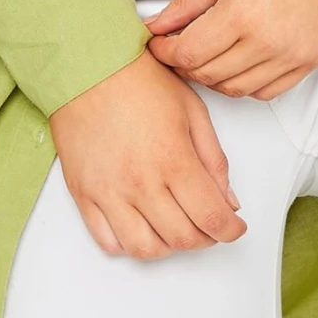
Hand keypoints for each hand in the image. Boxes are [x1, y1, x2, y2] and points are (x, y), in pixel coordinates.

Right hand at [48, 47, 248, 258]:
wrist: (87, 67)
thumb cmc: (138, 81)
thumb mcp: (192, 111)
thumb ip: (214, 160)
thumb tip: (227, 200)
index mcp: (173, 159)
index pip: (211, 217)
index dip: (230, 231)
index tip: (234, 228)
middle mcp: (141, 182)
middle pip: (182, 238)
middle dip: (205, 239)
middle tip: (210, 226)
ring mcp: (109, 192)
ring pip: (145, 249)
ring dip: (168, 247)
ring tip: (176, 228)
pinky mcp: (84, 194)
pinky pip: (107, 241)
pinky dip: (129, 245)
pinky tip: (142, 226)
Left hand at [143, 0, 317, 99]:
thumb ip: (187, 2)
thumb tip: (156, 27)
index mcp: (241, 13)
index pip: (188, 54)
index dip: (165, 53)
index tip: (158, 43)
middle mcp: (267, 42)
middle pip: (208, 75)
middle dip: (184, 65)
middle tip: (177, 48)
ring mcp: (291, 55)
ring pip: (236, 89)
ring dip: (213, 77)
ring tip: (207, 54)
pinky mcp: (310, 61)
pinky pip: (267, 91)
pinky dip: (245, 83)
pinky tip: (238, 62)